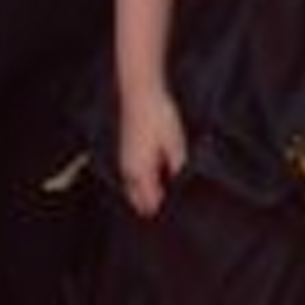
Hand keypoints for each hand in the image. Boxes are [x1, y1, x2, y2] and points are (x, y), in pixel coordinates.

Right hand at [117, 88, 186, 217]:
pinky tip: (156, 175)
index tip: (177, 212)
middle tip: (172, 207)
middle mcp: (128, 170)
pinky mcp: (126, 150)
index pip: (149, 204)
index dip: (163, 211)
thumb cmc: (158, 116)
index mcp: (140, 172)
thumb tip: (180, 186)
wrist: (140, 92)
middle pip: (138, 201)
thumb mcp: (175, 143)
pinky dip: (141, 183)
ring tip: (165, 193)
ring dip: (145, 195)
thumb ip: (177, 167)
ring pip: (132, 189)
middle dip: (151, 206)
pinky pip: (131, 177)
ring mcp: (125, 160)